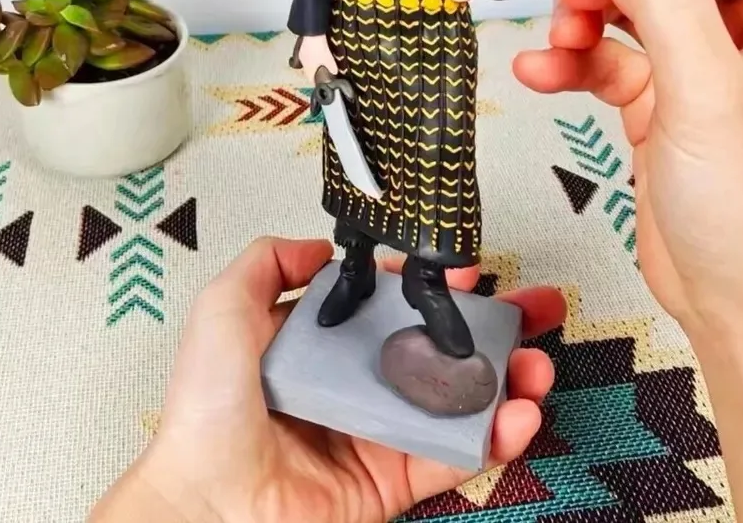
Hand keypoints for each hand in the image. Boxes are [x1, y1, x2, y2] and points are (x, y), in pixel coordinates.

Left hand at [95, 237, 565, 522]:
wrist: (208, 503)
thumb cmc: (206, 411)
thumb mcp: (224, 309)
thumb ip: (266, 262)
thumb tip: (318, 246)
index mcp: (322, 343)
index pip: (393, 304)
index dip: (433, 286)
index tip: (466, 270)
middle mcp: (356, 383)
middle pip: (437, 347)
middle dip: (492, 328)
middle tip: (533, 310)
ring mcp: (379, 431)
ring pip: (458, 399)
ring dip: (507, 379)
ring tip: (536, 366)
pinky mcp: (393, 480)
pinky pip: (453, 454)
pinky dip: (495, 437)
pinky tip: (518, 414)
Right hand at [297, 34, 336, 82]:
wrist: (312, 33)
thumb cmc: (319, 48)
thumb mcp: (328, 59)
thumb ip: (331, 67)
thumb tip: (334, 72)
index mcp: (309, 69)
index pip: (310, 79)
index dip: (314, 82)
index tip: (318, 82)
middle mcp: (303, 63)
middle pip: (307, 71)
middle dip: (312, 73)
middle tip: (318, 72)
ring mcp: (301, 55)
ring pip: (305, 63)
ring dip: (310, 64)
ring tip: (317, 63)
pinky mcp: (301, 47)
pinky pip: (305, 55)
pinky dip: (309, 56)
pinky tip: (314, 53)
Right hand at [512, 0, 742, 336]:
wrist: (739, 306)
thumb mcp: (713, 97)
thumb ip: (668, 6)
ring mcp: (698, 72)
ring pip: (627, 12)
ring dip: (582, 19)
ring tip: (558, 40)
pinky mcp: (658, 106)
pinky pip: (605, 62)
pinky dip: (570, 62)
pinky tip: (544, 71)